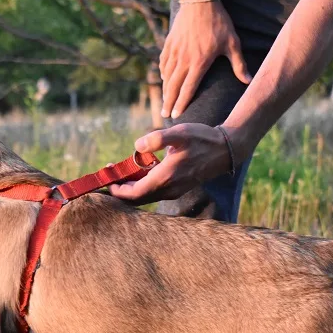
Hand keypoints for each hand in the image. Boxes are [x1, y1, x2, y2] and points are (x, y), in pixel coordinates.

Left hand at [109, 123, 234, 203]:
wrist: (225, 150)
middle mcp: (168, 189)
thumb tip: (138, 146)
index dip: (117, 190)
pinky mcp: (177, 188)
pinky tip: (139, 171)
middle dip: (120, 190)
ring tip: (119, 172)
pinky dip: (142, 185)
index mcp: (165, 178)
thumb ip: (157, 138)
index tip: (107, 178)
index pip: (134, 193)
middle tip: (109, 175)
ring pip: (145, 196)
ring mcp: (173, 190)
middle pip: (137, 199)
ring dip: (130, 188)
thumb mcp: (179, 133)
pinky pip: (154, 192)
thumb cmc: (202, 139)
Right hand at [160, 1, 250, 118]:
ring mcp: (175, 51)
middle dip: (168, 102)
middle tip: (165, 115)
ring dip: (164, 90)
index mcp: (199, 63)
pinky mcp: (170, 43)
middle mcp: (184, 60)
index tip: (177, 116)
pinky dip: (163, 72)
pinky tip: (164, 78)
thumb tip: (249, 81)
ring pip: (167, 75)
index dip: (182, 104)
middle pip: (173, 86)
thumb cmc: (219, 22)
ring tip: (164, 102)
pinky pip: (163, 62)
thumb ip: (239, 64)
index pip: (188, 89)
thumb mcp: (232, 43)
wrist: (200, 1)